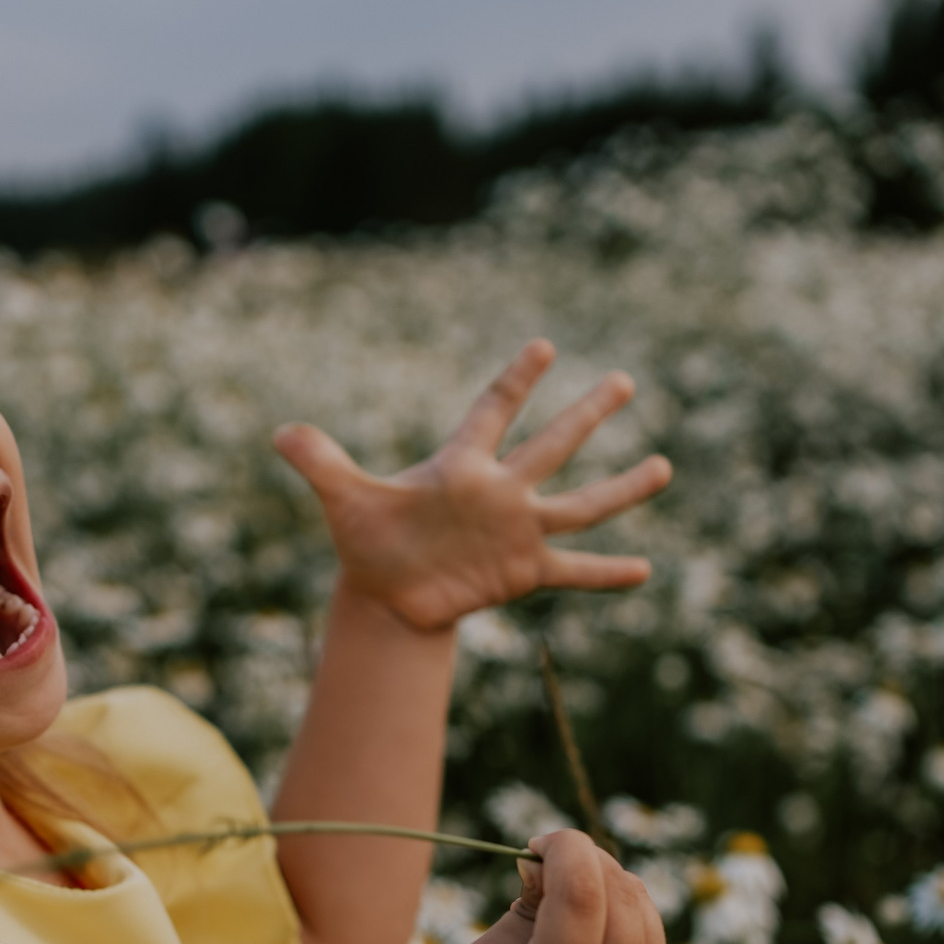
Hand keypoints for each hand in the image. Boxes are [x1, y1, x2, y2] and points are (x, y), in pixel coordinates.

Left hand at [273, 340, 672, 631]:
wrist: (387, 596)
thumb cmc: (367, 543)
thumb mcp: (344, 501)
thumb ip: (320, 463)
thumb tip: (279, 431)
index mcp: (462, 466)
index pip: (492, 412)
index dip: (515, 381)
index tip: (543, 346)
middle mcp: (500, 492)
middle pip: (552, 445)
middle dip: (586, 414)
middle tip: (623, 381)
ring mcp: (518, 531)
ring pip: (580, 505)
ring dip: (621, 489)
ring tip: (664, 466)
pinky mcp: (524, 572)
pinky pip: (575, 570)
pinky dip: (606, 573)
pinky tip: (645, 571)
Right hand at [446, 829, 673, 943]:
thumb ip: (525, 905)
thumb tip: (553, 858)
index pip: (584, 891)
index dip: (564, 848)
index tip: (534, 846)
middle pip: (616, 887)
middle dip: (578, 859)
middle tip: (538, 872)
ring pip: (637, 895)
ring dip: (599, 879)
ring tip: (557, 905)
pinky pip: (648, 917)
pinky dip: (617, 904)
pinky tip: (585, 927)